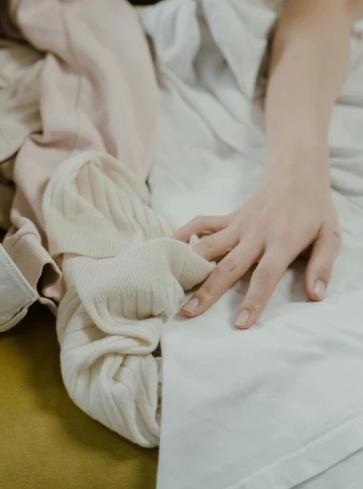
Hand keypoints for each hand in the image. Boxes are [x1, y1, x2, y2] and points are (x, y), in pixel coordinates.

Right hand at [175, 166, 340, 328]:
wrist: (297, 175)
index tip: (239, 325)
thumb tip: (316, 296)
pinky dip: (184, 233)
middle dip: (208, 291)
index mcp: (282, 242)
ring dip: (190, 266)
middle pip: (229, 266)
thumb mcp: (331, 238)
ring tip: (171, 285)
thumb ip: (322, 267)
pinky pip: (202, 224)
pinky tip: (168, 246)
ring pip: (209, 246)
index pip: (265, 276)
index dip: (252, 301)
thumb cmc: (315, 211)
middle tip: (188, 312)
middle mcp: (256, 234)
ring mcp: (239, 224)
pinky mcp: (229, 217)